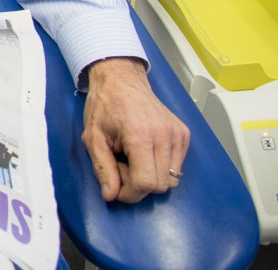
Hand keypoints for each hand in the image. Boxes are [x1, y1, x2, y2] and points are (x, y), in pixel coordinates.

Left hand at [82, 57, 189, 202]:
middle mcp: (165, 135)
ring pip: (171, 181)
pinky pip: (177, 168)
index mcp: (141, 135)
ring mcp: (178, 135)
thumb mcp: (93, 138)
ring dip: (150, 177)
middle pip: (160, 186)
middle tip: (121, 165)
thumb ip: (103, 169)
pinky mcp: (184, 135)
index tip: (116, 185)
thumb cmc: (105, 106)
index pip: (146, 183)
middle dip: (138, 185)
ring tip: (132, 158)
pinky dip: (160, 168)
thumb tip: (111, 196)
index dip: (130, 192)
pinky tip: (144, 153)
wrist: (121, 81)